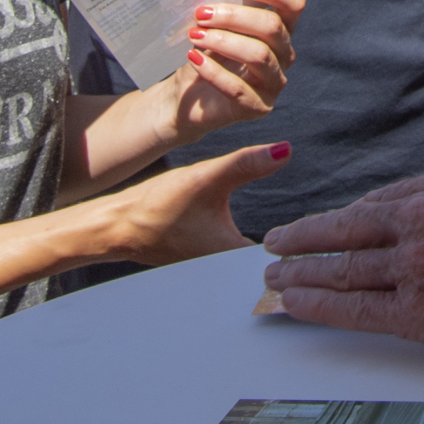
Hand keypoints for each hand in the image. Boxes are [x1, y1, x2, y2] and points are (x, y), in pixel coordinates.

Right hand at [91, 142, 291, 265]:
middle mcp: (222, 272)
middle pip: (265, 262)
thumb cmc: (157, 206)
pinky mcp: (200, 265)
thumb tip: (285, 151)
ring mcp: (210, 273)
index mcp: (231, 256)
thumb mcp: (208, 177)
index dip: (295, 243)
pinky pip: (228, 261)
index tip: (306, 229)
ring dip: (259, 249)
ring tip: (274, 232)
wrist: (116, 224)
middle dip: (280, 246)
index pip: (279, 258)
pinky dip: (237, 249)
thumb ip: (248, 164)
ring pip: (246, 264)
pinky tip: (239, 231)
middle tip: (295, 228)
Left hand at [157, 0, 302, 145]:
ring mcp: (274, 83)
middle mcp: (283, 55)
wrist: (184, 98)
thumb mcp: (212, 28)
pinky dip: (214, 71)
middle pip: (273, 28)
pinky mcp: (258, 107)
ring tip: (195, 36)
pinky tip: (195, 59)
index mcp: (279, 30)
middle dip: (235, 16)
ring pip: (259, 55)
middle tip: (203, 13)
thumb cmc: (203, 55)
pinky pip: (239, 88)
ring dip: (224, 41)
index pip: (294, 5)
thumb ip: (221, 8)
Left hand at [261, 164, 423, 368]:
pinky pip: (353, 306)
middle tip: (276, 242)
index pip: (381, 202)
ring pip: (343, 267)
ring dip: (301, 273)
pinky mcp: (418, 310)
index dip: (345, 219)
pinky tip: (293, 304)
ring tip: (275, 277)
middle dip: (306, 237)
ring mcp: (417, 263)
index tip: (326, 226)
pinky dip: (317, 304)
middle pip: (348, 228)